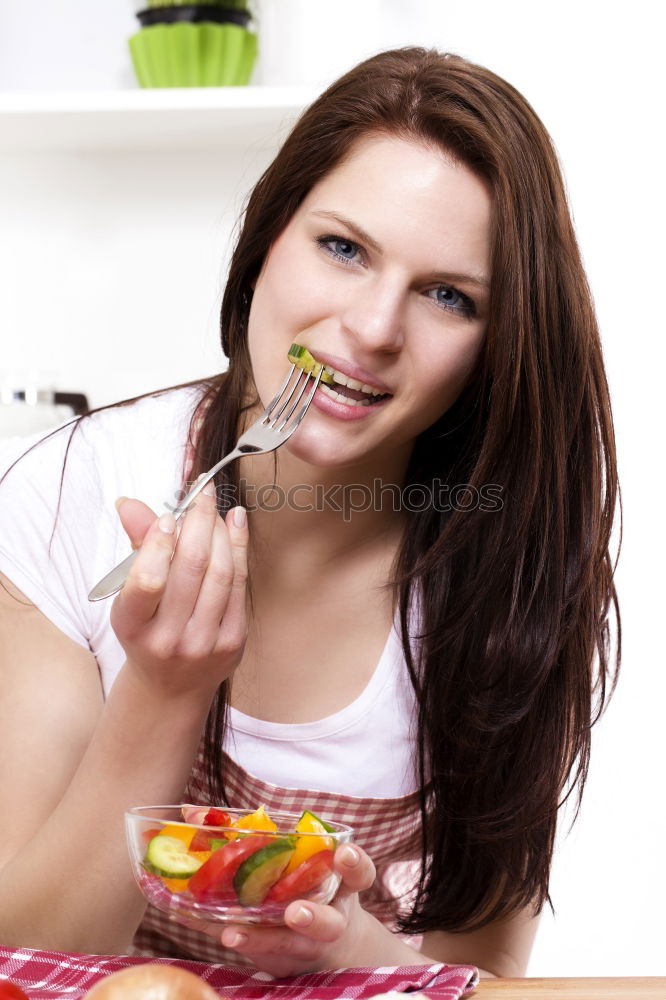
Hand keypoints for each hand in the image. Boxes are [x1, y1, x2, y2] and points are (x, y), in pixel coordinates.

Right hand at [110, 490, 248, 700]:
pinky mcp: (233, 641)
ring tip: (217, 509)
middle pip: (192, 568)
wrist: (170, 686)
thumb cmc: (147, 631)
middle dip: (199, 522)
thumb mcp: (130, 597)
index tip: (168, 516)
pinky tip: (236, 525)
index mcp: (133, 626)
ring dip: (221, 532)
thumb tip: (130, 503)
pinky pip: (239, 585)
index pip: (147, 580)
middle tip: (203, 495)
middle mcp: (168, 638)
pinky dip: (239, 549)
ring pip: (221, 573)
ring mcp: (204, 643)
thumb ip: (136, 548)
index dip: (160, 542)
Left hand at [217, 843, 376, 977]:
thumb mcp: (306, 860)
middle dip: (312, 917)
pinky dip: (229, 941)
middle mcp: (328, 919)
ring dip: (260, 940)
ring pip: (288, 946)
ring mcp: (303, 945)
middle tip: (295, 912)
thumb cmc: (309, 885)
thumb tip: (196, 814)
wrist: (327, 944)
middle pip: (328, 923)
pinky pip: (253, 954)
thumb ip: (266, 835)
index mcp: (341, 887)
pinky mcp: (280, 960)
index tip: (345, 853)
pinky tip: (206, 931)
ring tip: (232, 935)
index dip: (355, 864)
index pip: (358, 874)